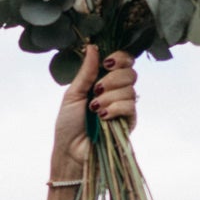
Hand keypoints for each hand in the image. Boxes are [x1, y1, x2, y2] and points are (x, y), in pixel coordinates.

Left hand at [50, 47, 137, 180]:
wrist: (70, 152)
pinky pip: (130, 106)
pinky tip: (102, 117)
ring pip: (130, 89)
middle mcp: (117, 92)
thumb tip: (93, 47)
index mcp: (104, 82)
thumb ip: (86, 72)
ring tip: (94, 109)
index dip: (120, 58)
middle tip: (96, 91)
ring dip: (109, 98)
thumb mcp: (73, 95)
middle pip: (130, 72)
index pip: (124, 61)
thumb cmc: (68, 125)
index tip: (107, 63)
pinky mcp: (129, 122)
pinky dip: (114, 108)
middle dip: (112, 79)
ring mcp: (125, 107)